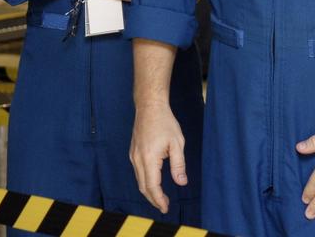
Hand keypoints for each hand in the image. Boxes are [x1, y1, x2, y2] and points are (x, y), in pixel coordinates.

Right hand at [129, 100, 186, 214]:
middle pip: (143, 187)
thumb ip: (179, 164)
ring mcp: (133, 156)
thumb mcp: (177, 143)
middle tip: (164, 206)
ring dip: (149, 191)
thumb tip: (181, 183)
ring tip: (160, 198)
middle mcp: (137, 159)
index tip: (166, 208)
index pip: (152, 186)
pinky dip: (145, 181)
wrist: (149, 107)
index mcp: (149, 158)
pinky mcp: (133, 152)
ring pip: (139, 180)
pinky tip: (153, 183)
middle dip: (153, 199)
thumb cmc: (165, 122)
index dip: (159, 200)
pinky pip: (138, 172)